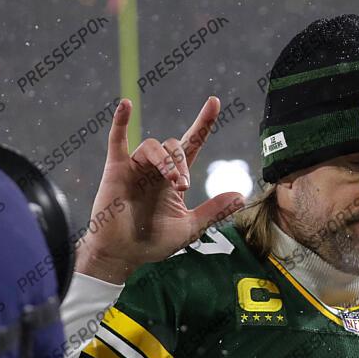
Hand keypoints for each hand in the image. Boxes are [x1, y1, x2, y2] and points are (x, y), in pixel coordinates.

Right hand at [76, 96, 244, 282]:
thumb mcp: (190, 228)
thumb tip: (241, 195)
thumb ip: (213, 210)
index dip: (202, 124)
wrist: (123, 255)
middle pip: (174, 147)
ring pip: (153, 146)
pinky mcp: (116, 170)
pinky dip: (120, 122)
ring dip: (166, 160)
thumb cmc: (153, 242)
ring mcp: (135, 168)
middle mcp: (156, 170)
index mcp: (173, 179)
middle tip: (183, 186)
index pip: (191, 145)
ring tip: (173, 181)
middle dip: (183, 163)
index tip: (214, 102)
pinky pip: (117, 140)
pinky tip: (125, 105)